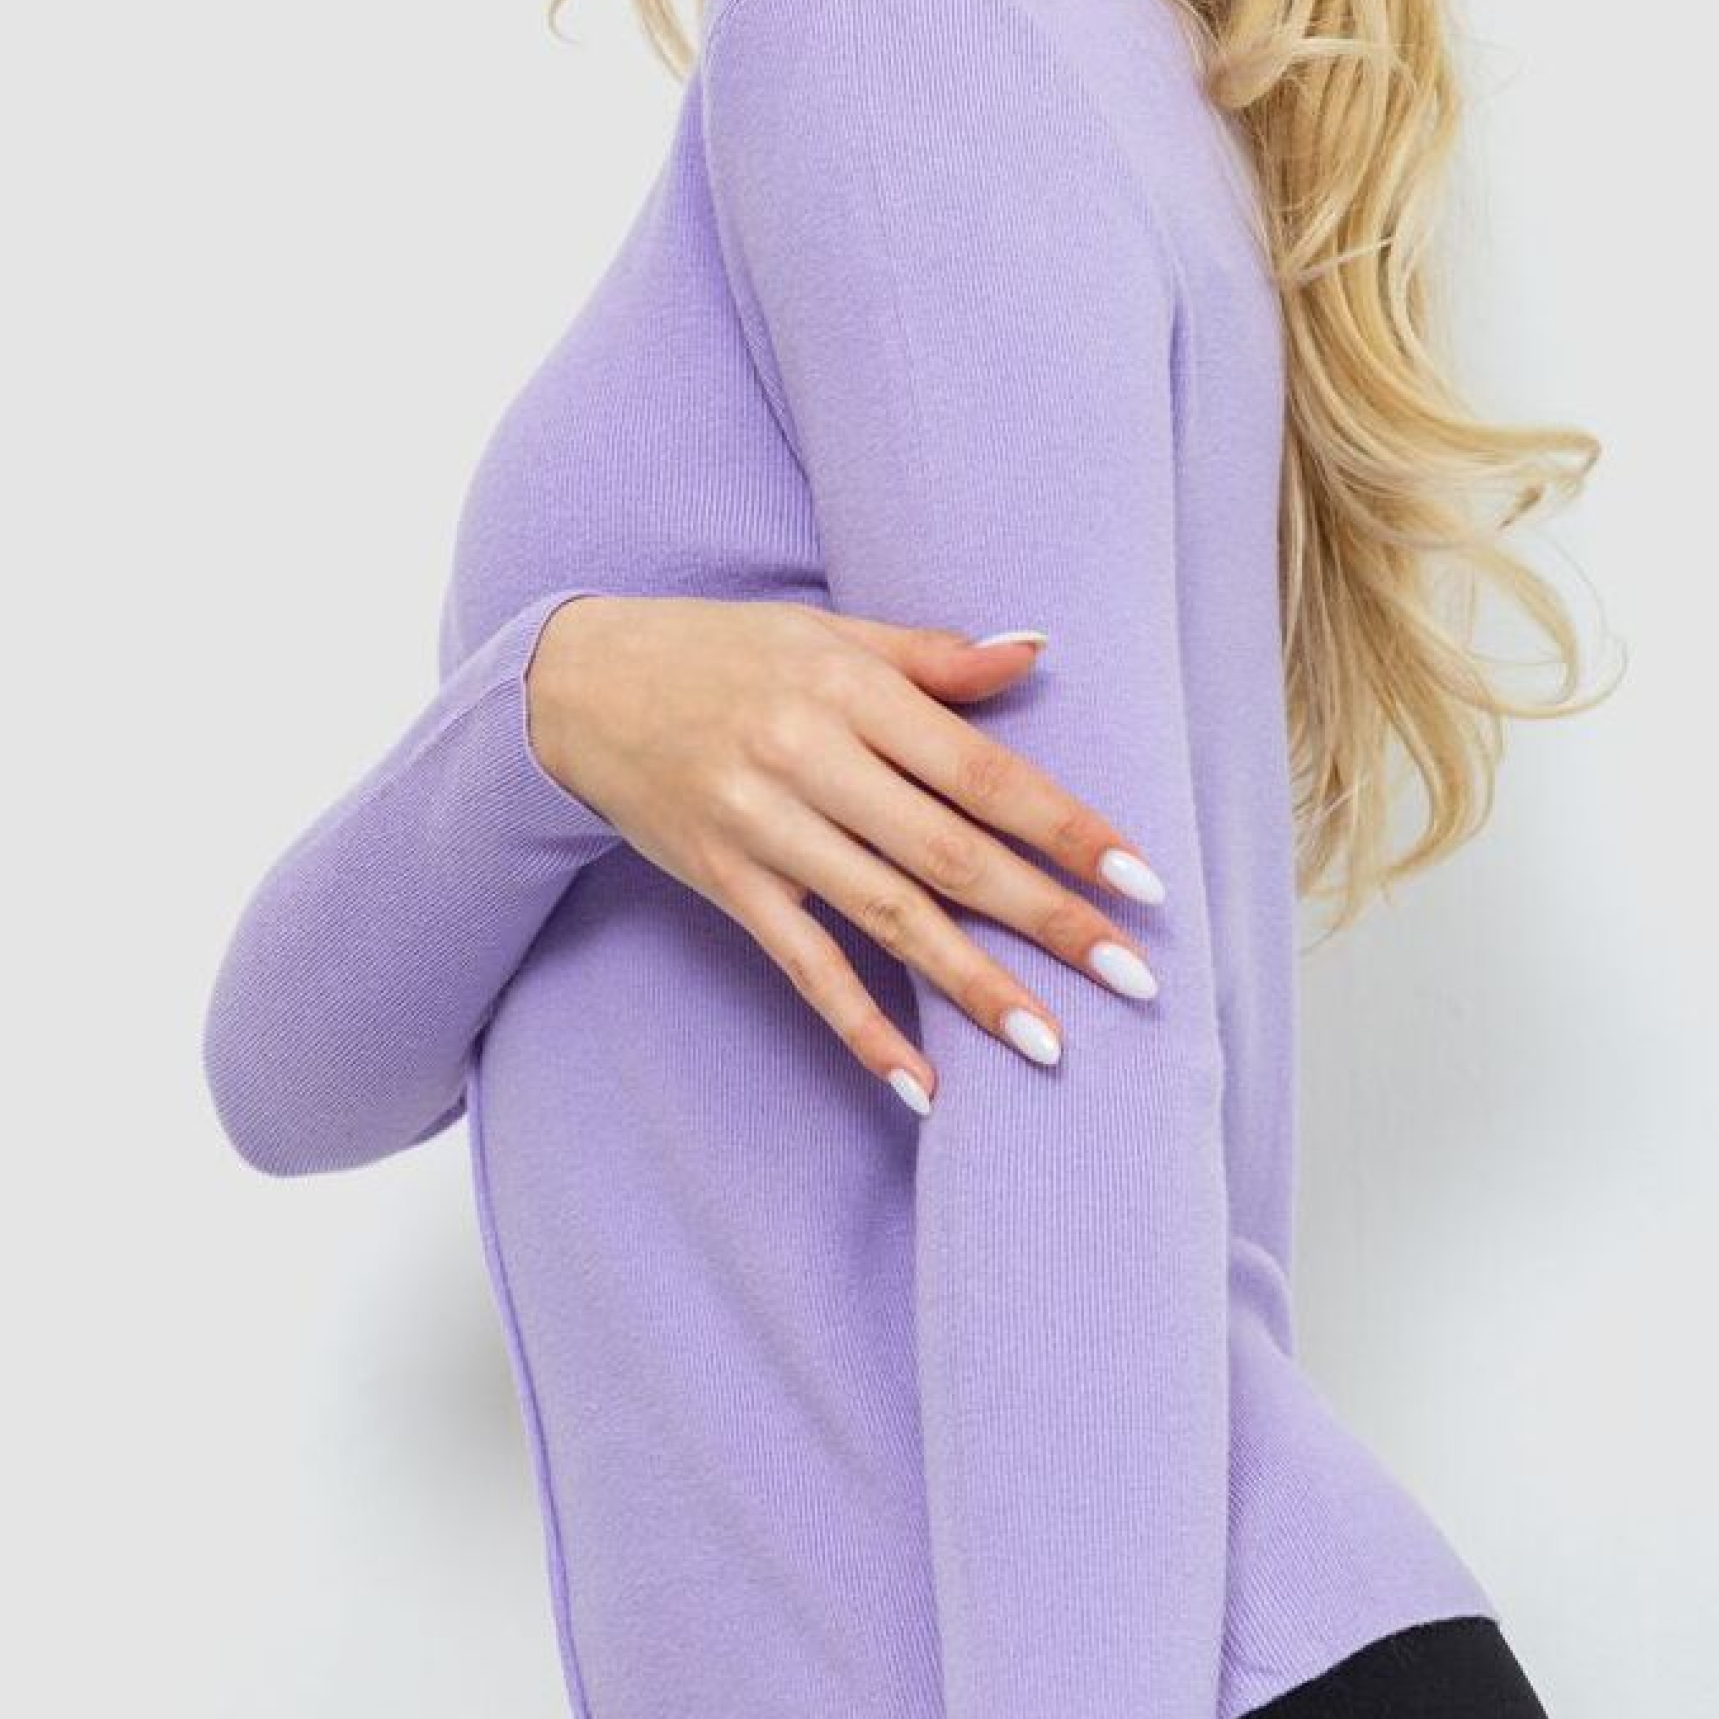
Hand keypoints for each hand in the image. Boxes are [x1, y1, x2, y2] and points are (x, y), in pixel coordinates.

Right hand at [525, 594, 1167, 1105]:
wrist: (577, 684)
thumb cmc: (721, 653)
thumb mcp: (828, 634)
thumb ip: (934, 656)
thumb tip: (1037, 651)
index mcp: (853, 691)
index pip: (984, 772)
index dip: (1067, 828)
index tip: (1142, 880)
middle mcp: (813, 762)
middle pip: (951, 854)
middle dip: (1048, 919)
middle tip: (1134, 977)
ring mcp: (766, 830)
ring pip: (889, 919)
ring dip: (974, 988)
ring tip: (1051, 1044)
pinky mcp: (725, 884)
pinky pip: (805, 967)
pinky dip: (862, 1028)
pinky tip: (920, 1083)